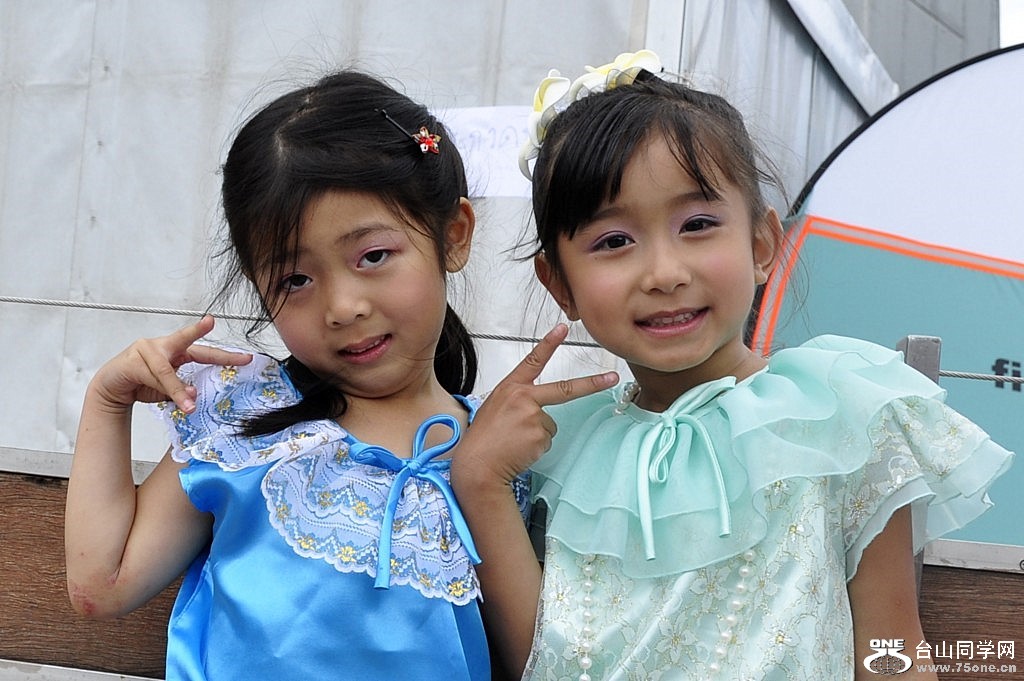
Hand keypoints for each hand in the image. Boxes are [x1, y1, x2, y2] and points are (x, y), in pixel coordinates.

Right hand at [89, 315, 251, 414]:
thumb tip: (193, 396)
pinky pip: (151, 376)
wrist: (112, 388)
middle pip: (183, 339)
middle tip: (210, 321)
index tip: (245, 356)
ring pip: (167, 370)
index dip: (224, 355)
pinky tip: (169, 396)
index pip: (204, 352)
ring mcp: (145, 350)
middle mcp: (162, 346)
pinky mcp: (132, 361)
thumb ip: (181, 391)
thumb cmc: (141, 383)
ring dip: (177, 389)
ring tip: (190, 404)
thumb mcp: (167, 391)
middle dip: (197, 330)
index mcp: (176, 352)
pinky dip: (162, 388)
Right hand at [453, 323, 617, 488]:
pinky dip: (535, 447)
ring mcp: (534, 417)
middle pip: (565, 389)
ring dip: (536, 434)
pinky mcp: (541, 436)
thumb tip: (535, 409)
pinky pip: (546, 440)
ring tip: (514, 440)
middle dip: (593, 383)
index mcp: (510, 388)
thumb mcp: (494, 408)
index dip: (549, 343)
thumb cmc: (482, 438)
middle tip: (612, 378)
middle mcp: (524, 398)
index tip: (563, 328)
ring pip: (549, 424)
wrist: (478, 465)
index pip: (533, 361)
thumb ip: (516, 401)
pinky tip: (518, 449)